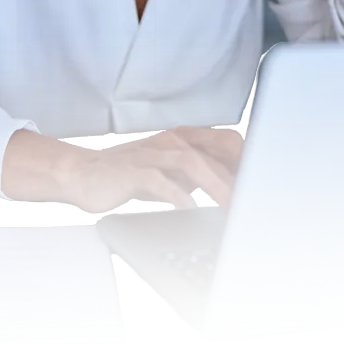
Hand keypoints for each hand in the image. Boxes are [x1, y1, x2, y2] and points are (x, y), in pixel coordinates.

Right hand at [60, 125, 243, 214]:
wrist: (83, 173)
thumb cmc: (128, 173)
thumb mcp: (167, 171)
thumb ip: (195, 174)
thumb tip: (228, 185)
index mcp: (181, 140)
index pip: (221, 144)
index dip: (243, 162)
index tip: (260, 183)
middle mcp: (168, 142)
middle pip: (210, 152)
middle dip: (233, 175)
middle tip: (250, 198)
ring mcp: (150, 155)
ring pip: (188, 162)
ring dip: (212, 182)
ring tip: (227, 203)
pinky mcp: (132, 172)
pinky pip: (157, 180)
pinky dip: (173, 191)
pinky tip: (185, 203)